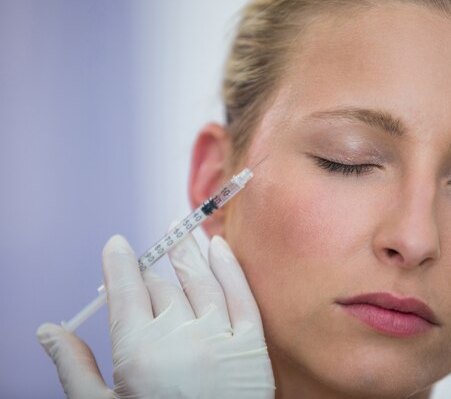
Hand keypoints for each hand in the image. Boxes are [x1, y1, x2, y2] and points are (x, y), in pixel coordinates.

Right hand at [37, 233, 274, 398]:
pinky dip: (229, 267)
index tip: (117, 244)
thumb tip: (49, 330)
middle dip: (149, 269)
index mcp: (138, 351)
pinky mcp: (252, 346)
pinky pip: (241, 295)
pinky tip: (219, 246)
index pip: (125, 289)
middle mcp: (180, 336)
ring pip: (200, 280)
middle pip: (160, 287)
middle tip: (146, 257)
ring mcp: (219, 338)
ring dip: (187, 252)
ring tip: (180, 232)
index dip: (119, 263)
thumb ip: (74, 368)